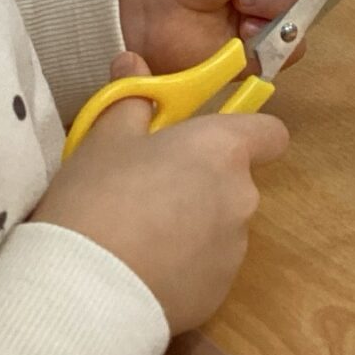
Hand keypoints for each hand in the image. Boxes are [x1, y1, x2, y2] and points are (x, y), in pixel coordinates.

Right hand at [33, 51, 287, 332]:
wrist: (84, 290)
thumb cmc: (96, 198)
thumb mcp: (104, 140)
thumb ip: (131, 100)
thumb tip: (134, 61)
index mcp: (222, 150)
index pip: (270, 133)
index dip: (245, 132)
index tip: (208, 139)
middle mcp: (242, 196)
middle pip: (235, 180)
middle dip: (201, 182)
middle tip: (147, 188)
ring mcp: (235, 249)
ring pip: (220, 225)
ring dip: (192, 225)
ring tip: (137, 236)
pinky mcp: (220, 293)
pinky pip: (207, 268)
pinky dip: (184, 266)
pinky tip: (141, 270)